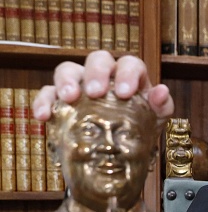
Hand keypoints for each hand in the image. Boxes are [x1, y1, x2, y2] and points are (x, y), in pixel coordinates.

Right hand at [33, 50, 173, 121]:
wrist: (122, 152)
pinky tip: (44, 116)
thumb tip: (161, 91)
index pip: (129, 63)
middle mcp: (104, 76)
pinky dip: (44, 101)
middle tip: (95, 93)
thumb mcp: (155, 119)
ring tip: (69, 98)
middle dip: (95, 73)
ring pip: (68, 69)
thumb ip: (161, 105)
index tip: (124, 93)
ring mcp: (80, 85)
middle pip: (97, 59)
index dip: (126, 74)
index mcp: (130, 77)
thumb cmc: (141, 128)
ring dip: (66, 81)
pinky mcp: (60, 101)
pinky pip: (47, 93)